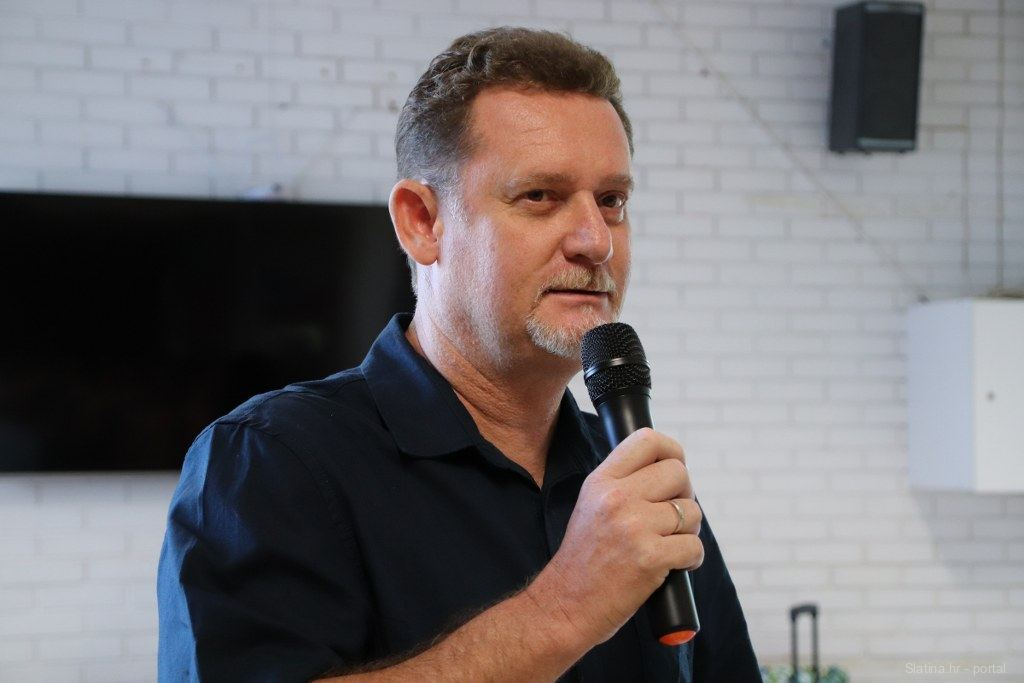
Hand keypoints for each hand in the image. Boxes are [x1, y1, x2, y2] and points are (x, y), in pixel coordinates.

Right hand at [537, 427, 702, 645]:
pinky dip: (690, 559)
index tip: (675, 467)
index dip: (672, 451)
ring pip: (692, 512)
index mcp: (602, 481)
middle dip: (684, 496)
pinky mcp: (649, 557)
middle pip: (679, 473)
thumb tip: (672, 471)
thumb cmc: (584, 558)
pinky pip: (694, 546)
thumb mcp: (592, 505)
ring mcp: (633, 526)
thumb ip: (624, 483)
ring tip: (666, 545)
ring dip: (688, 531)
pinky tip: (672, 565)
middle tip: (670, 518)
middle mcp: (617, 497)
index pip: (647, 440)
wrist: (566, 604)